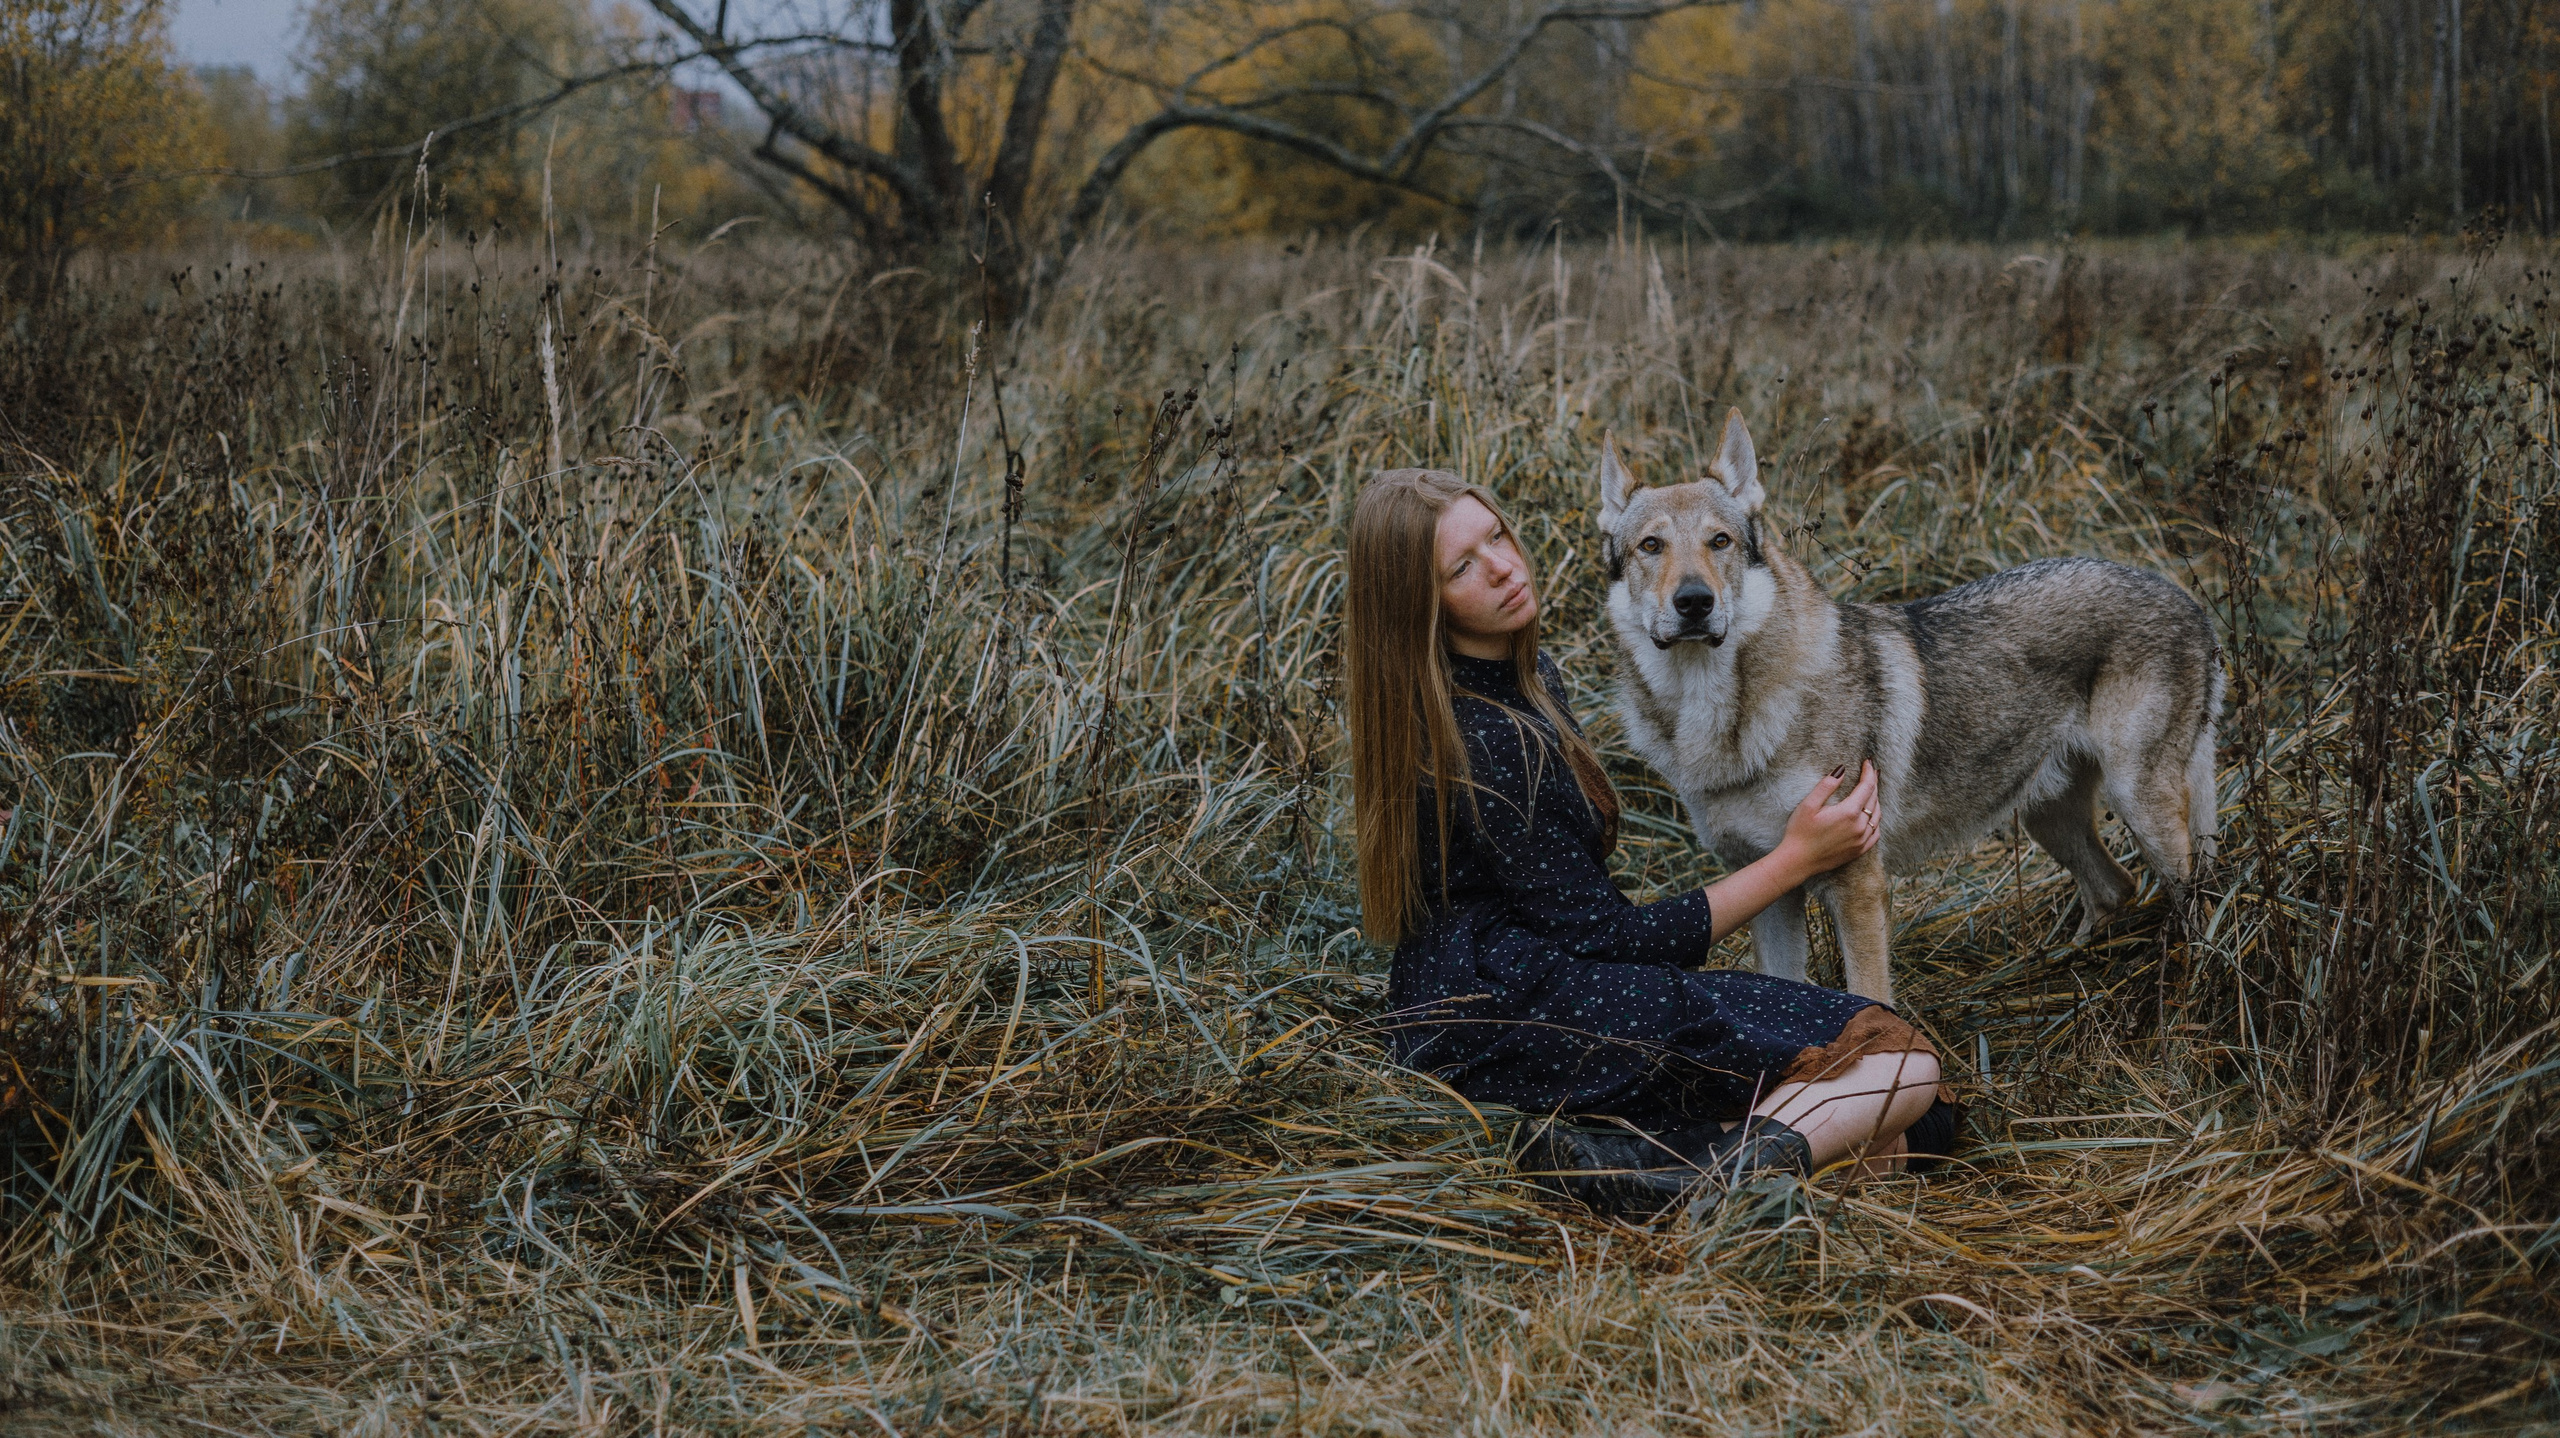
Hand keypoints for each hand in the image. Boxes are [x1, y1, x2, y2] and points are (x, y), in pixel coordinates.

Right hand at [1777, 761, 1879, 878]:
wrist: (1798, 861)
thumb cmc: (1799, 832)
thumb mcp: (1808, 805)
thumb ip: (1826, 786)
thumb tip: (1841, 770)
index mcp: (1849, 812)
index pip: (1866, 787)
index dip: (1869, 773)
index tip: (1868, 762)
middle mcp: (1859, 826)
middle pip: (1874, 799)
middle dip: (1873, 783)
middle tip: (1872, 772)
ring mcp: (1861, 840)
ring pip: (1877, 816)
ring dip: (1876, 800)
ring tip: (1872, 790)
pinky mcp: (1859, 850)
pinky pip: (1875, 833)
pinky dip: (1876, 821)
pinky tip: (1872, 816)